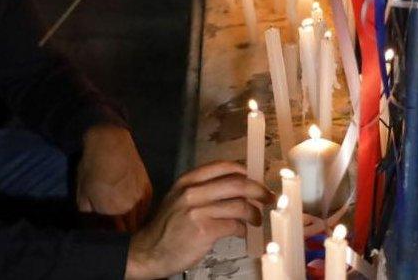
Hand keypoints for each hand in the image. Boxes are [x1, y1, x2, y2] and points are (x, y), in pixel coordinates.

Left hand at [76, 125, 151, 228]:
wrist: (109, 141)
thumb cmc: (91, 167)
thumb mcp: (82, 194)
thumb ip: (89, 217)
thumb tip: (94, 232)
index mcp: (111, 212)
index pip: (116, 237)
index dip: (112, 240)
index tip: (107, 238)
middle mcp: (129, 209)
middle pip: (129, 232)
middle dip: (123, 234)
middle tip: (115, 231)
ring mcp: (141, 200)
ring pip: (139, 222)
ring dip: (132, 225)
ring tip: (123, 222)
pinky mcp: (148, 190)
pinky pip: (146, 210)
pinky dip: (139, 213)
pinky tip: (131, 210)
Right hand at [124, 161, 274, 278]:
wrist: (149, 251)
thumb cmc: (168, 227)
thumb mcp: (179, 198)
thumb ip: (202, 189)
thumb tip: (236, 186)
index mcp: (187, 180)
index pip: (223, 167)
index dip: (244, 172)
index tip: (255, 179)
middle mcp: (192, 191)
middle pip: (236, 184)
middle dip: (258, 190)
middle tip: (268, 197)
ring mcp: (198, 210)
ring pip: (239, 205)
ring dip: (253, 213)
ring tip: (256, 220)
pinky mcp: (204, 230)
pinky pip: (234, 226)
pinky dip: (243, 229)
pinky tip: (241, 232)